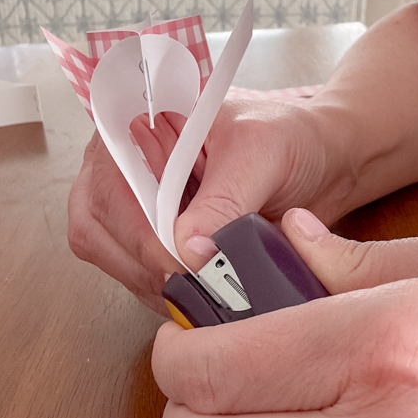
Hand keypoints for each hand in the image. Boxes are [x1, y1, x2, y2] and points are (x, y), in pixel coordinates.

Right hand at [68, 101, 349, 313]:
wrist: (322, 160)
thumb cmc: (289, 139)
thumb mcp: (261, 154)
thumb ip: (224, 199)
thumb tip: (186, 249)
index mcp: (138, 123)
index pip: (109, 182)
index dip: (135, 229)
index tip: (177, 262)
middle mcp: (123, 164)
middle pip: (95, 224)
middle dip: (143, 262)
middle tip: (193, 284)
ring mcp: (131, 203)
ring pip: (110, 256)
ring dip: (152, 282)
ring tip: (202, 290)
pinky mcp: (150, 237)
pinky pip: (134, 274)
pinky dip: (162, 291)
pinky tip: (197, 293)